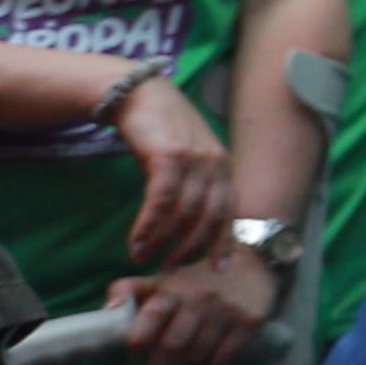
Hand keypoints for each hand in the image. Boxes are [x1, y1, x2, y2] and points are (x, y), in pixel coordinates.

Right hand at [109, 72, 227, 268]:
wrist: (140, 95)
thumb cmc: (162, 133)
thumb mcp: (187, 162)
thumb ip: (194, 189)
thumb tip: (189, 228)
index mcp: (224, 168)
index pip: (229, 212)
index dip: (224, 242)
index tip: (218, 269)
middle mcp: (216, 164)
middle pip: (209, 217)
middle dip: (190, 248)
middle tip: (169, 269)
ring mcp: (196, 158)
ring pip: (184, 211)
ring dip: (162, 240)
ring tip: (142, 257)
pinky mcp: (170, 154)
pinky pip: (161, 199)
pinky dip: (149, 224)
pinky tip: (136, 240)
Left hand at [116, 242, 264, 364]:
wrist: (251, 264)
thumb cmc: (195, 280)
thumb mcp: (162, 279)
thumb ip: (130, 290)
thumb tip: (107, 310)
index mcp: (174, 289)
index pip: (153, 314)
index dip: (140, 337)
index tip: (133, 354)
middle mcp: (200, 299)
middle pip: (174, 343)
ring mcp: (226, 312)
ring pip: (197, 353)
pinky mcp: (249, 322)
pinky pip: (224, 356)